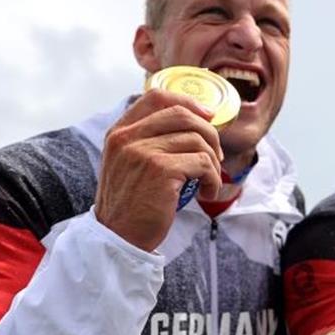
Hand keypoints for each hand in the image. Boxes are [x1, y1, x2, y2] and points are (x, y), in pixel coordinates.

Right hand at [93, 90, 224, 250]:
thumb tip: (193, 124)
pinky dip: (213, 179)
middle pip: (183, 114)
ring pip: (198, 140)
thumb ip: (147, 142)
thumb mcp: (128, 164)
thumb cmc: (131, 204)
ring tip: (209, 181)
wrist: (118, 238)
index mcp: (119, 132)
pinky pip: (203, 164)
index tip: (208, 116)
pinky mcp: (161, 170)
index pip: (156, 96)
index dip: (188, 101)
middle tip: (216, 157)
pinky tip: (207, 194)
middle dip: (209, 133)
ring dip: (213, 163)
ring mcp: (143, 152)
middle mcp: (127, 137)